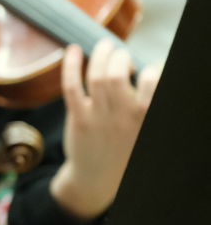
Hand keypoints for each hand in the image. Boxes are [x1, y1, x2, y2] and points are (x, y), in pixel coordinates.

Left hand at [52, 41, 158, 219]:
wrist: (97, 178)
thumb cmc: (125, 148)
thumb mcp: (144, 129)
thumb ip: (146, 104)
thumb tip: (151, 73)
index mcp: (144, 118)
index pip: (153, 84)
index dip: (152, 69)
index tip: (147, 69)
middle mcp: (122, 117)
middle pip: (117, 76)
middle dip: (120, 57)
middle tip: (121, 55)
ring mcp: (98, 118)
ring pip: (96, 78)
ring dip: (100, 55)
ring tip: (105, 46)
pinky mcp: (77, 119)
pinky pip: (71, 87)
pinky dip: (70, 65)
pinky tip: (72, 49)